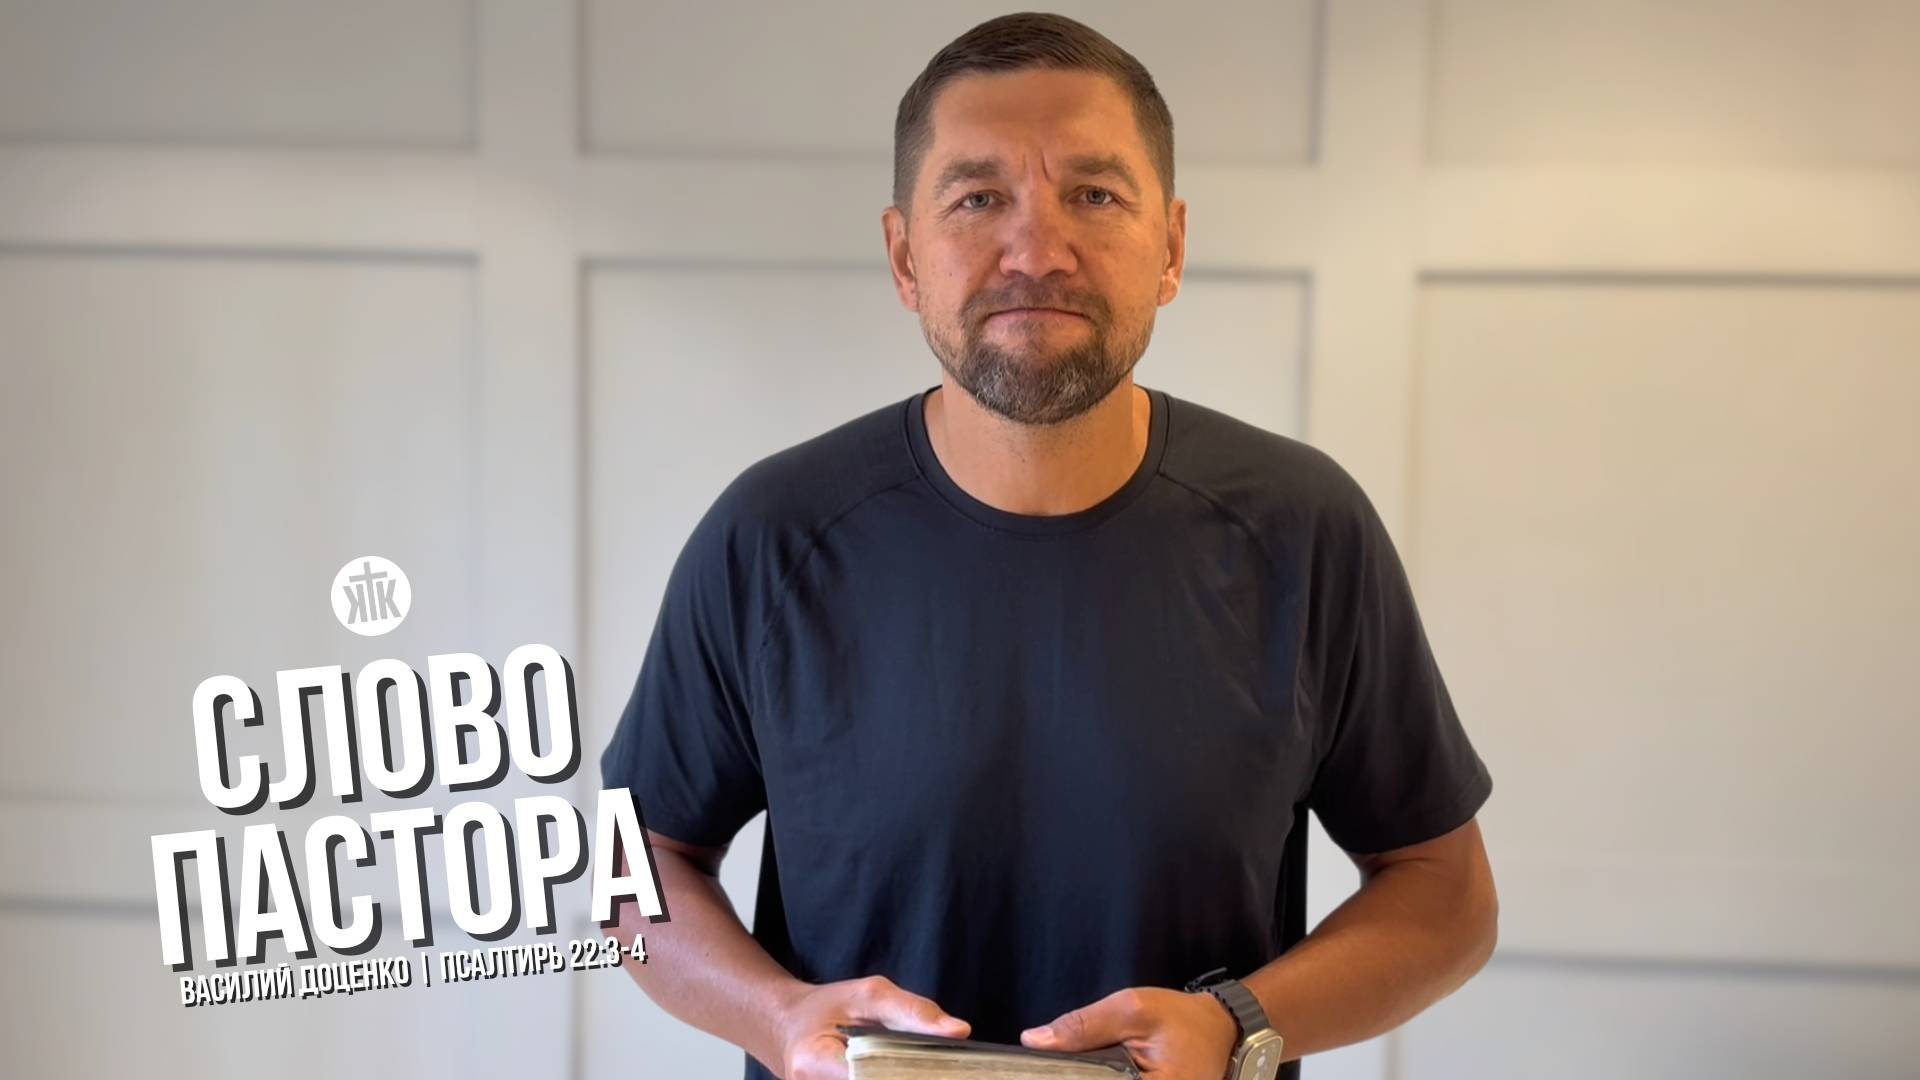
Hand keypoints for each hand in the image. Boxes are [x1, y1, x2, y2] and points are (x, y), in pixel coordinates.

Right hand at [772, 975, 970, 1079]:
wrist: (785, 1028)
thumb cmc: (825, 1008)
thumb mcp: (868, 994)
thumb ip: (913, 1011)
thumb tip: (959, 1031)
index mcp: (816, 1062)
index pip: (875, 1078)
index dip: (910, 1074)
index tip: (946, 1069)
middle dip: (912, 1075)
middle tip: (946, 1069)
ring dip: (902, 1076)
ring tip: (928, 1069)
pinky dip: (894, 1078)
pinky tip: (903, 1072)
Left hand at [1021, 987, 1237, 1079]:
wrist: (1221, 1029)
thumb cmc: (1182, 1019)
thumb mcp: (1132, 1010)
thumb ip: (1083, 1028)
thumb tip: (1034, 1041)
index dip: (1066, 1076)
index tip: (1043, 1067)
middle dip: (1080, 1074)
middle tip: (1064, 1062)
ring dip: (1091, 1075)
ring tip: (1088, 1064)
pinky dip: (1104, 1077)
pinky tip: (1101, 1070)